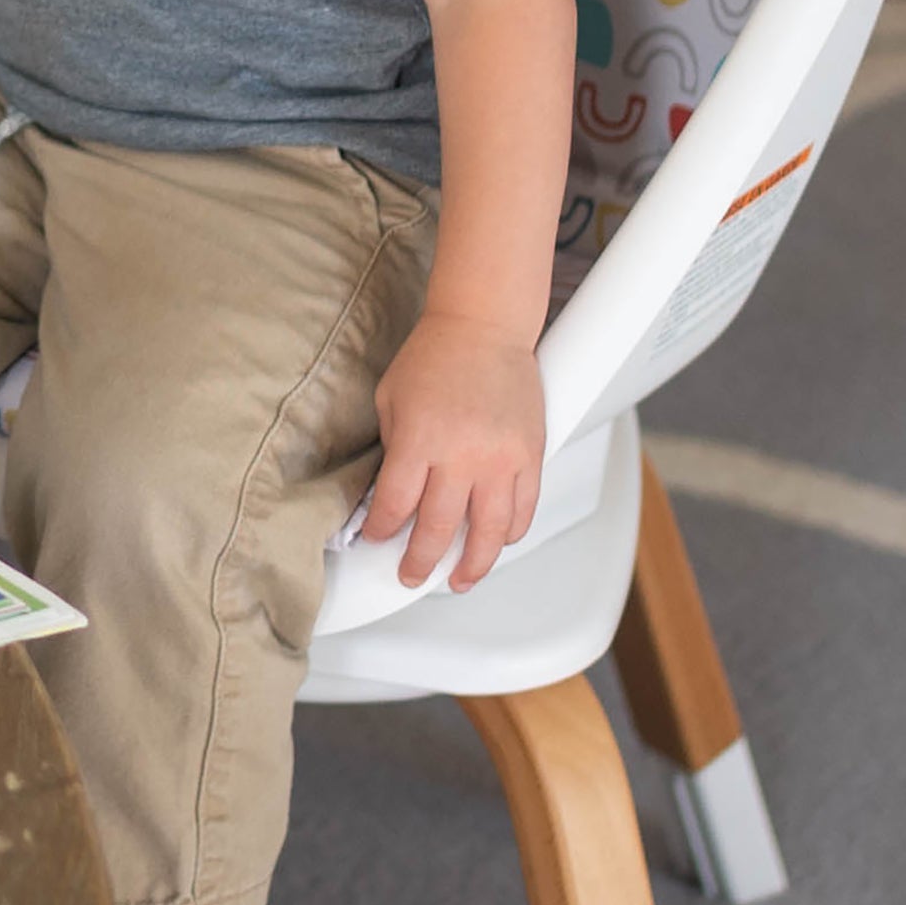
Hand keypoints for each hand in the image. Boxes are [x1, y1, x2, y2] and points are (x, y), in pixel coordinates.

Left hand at [364, 310, 544, 589]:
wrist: (483, 325)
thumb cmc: (435, 355)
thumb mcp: (391, 397)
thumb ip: (393, 447)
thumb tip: (389, 493)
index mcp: (420, 439)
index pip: (394, 505)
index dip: (382, 530)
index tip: (376, 539)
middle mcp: (462, 455)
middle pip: (439, 529)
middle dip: (420, 561)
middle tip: (410, 575)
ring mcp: (500, 459)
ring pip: (488, 533)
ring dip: (472, 565)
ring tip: (459, 579)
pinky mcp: (529, 456)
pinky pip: (523, 510)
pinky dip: (509, 534)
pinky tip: (496, 542)